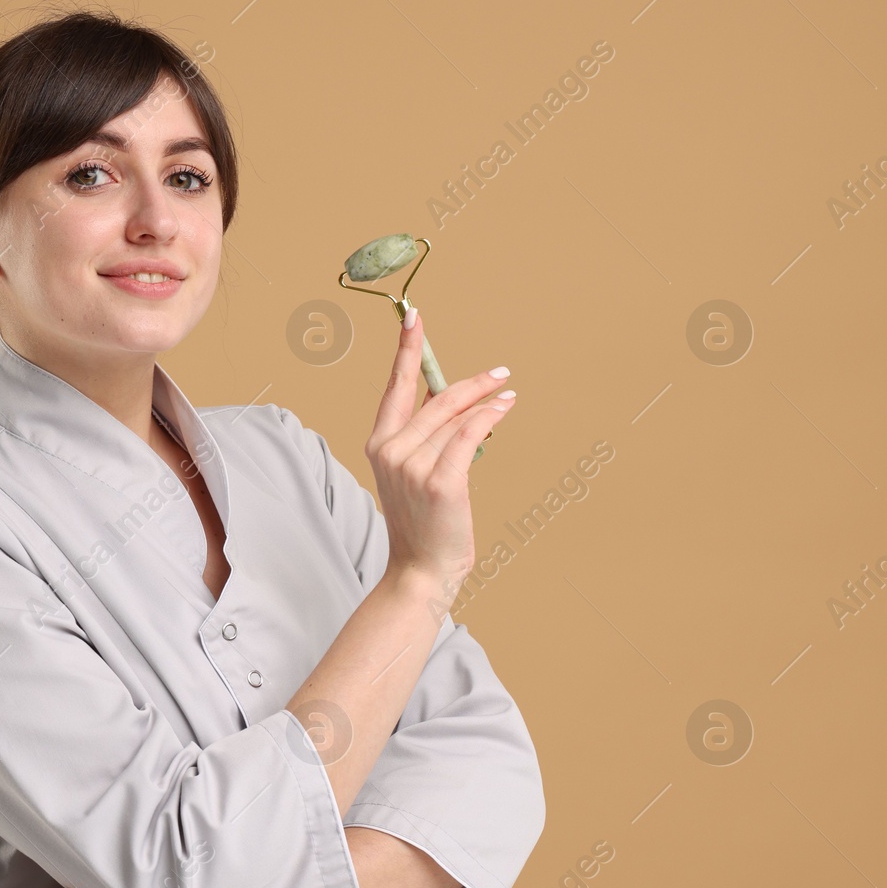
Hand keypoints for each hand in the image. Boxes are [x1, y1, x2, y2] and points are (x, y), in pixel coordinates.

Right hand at [369, 309, 515, 588]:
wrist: (422, 570)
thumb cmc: (423, 523)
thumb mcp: (415, 473)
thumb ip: (428, 437)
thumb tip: (462, 402)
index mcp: (379, 444)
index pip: (395, 387)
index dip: (406, 350)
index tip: (413, 317)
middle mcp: (390, 450)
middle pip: (435, 399)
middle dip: (470, 382)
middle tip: (499, 371)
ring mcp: (412, 465)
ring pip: (455, 417)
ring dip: (486, 400)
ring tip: (507, 393)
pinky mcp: (439, 481)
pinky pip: (468, 435)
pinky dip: (489, 417)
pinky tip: (504, 407)